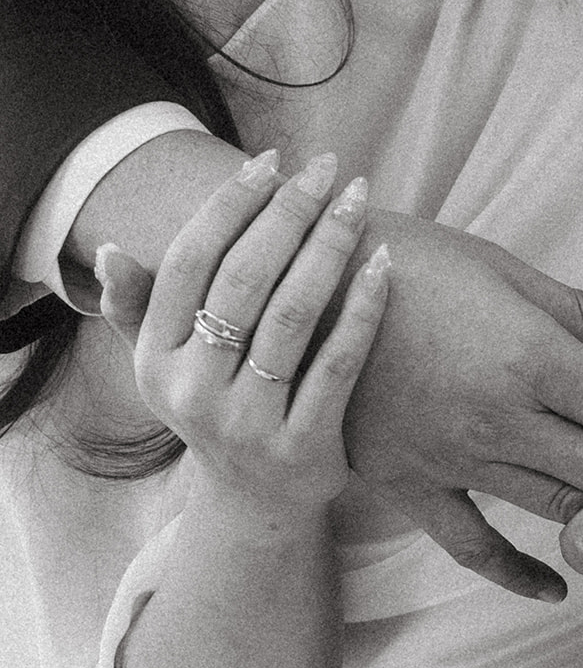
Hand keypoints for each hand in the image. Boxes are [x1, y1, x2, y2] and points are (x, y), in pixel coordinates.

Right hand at [97, 152, 387, 509]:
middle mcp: (193, 391)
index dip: (231, 204)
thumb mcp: (163, 364)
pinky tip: (385, 261)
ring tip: (357, 198)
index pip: (191, 261)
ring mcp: (248, 422)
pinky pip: (339, 362)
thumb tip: (112, 250)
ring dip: (330, 245)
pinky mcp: (303, 445)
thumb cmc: (214, 402)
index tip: (273, 160)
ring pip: (294, 313)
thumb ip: (138, 307)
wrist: (253, 506)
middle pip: (246, 280)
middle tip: (326, 168)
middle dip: (289, 212)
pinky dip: (364, 307)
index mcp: (155, 359)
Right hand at [340, 206, 582, 600]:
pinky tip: (555, 586)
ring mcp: (458, 460)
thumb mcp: (501, 269)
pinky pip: (475, 546)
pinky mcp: (414, 486)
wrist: (300, 290)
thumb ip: (577, 312)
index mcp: (533, 356)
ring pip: (554, 505)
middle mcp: (504, 418)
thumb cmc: (411, 262)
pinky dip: (518, 573)